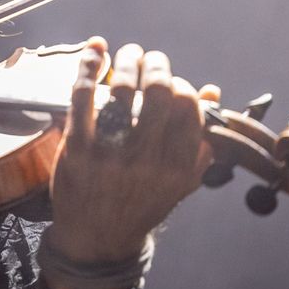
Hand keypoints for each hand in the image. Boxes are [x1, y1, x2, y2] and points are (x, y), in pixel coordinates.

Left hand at [47, 37, 218, 263]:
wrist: (97, 240)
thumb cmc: (141, 204)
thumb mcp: (180, 182)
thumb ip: (200, 140)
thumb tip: (212, 93)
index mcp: (177, 166)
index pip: (187, 108)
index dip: (181, 86)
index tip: (171, 82)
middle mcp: (147, 159)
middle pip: (158, 91)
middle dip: (156, 64)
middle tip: (149, 58)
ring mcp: (110, 153)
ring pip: (121, 89)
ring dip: (126, 60)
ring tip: (128, 54)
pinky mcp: (77, 148)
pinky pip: (82, 96)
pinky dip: (88, 65)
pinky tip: (95, 49)